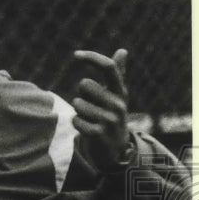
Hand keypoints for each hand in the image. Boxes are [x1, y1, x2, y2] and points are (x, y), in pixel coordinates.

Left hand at [70, 48, 132, 170]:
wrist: (116, 149)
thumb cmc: (112, 116)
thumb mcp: (116, 96)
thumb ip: (118, 74)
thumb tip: (123, 50)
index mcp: (120, 91)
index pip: (108, 67)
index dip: (92, 58)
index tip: (75, 54)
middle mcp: (118, 103)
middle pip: (85, 84)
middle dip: (82, 94)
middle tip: (91, 107)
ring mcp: (110, 119)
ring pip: (77, 103)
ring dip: (78, 111)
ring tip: (90, 119)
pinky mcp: (99, 134)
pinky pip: (75, 120)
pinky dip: (76, 123)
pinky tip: (86, 128)